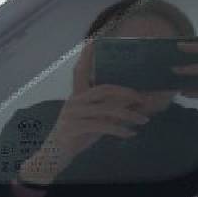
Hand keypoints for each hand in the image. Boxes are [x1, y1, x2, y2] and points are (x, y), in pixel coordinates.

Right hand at [16, 40, 147, 186]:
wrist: (53, 158)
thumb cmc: (76, 137)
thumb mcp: (94, 122)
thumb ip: (110, 111)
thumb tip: (135, 103)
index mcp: (77, 96)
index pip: (81, 71)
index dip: (87, 55)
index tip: (93, 39)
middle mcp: (73, 101)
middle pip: (103, 89)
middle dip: (126, 92)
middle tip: (143, 98)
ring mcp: (72, 115)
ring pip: (106, 109)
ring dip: (128, 114)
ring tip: (144, 121)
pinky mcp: (72, 129)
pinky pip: (101, 126)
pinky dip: (119, 130)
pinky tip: (130, 134)